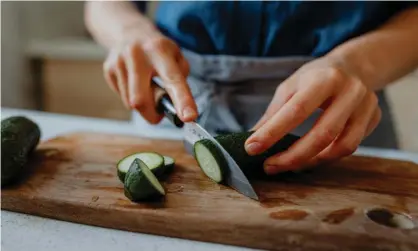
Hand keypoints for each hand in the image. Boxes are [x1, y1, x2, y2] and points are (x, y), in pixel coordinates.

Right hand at [103, 33, 197, 123]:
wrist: (129, 32)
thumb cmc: (158, 51)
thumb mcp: (176, 56)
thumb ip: (180, 80)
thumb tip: (176, 108)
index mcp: (159, 50)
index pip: (172, 79)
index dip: (182, 100)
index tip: (189, 117)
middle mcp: (137, 55)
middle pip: (141, 100)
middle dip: (152, 114)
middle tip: (160, 113)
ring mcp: (119, 62)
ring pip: (131, 103)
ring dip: (143, 105)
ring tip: (146, 88)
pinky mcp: (108, 69)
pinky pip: (122, 97)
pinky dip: (132, 98)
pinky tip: (134, 83)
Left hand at [245, 57, 381, 173]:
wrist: (354, 66)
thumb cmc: (315, 77)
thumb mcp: (291, 87)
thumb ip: (273, 114)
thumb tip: (252, 140)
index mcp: (324, 78)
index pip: (296, 110)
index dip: (273, 132)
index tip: (251, 148)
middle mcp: (350, 91)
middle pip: (322, 134)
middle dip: (292, 157)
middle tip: (269, 166)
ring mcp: (367, 106)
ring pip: (341, 147)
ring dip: (310, 162)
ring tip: (287, 166)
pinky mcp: (374, 119)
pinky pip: (350, 147)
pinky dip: (327, 157)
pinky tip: (309, 158)